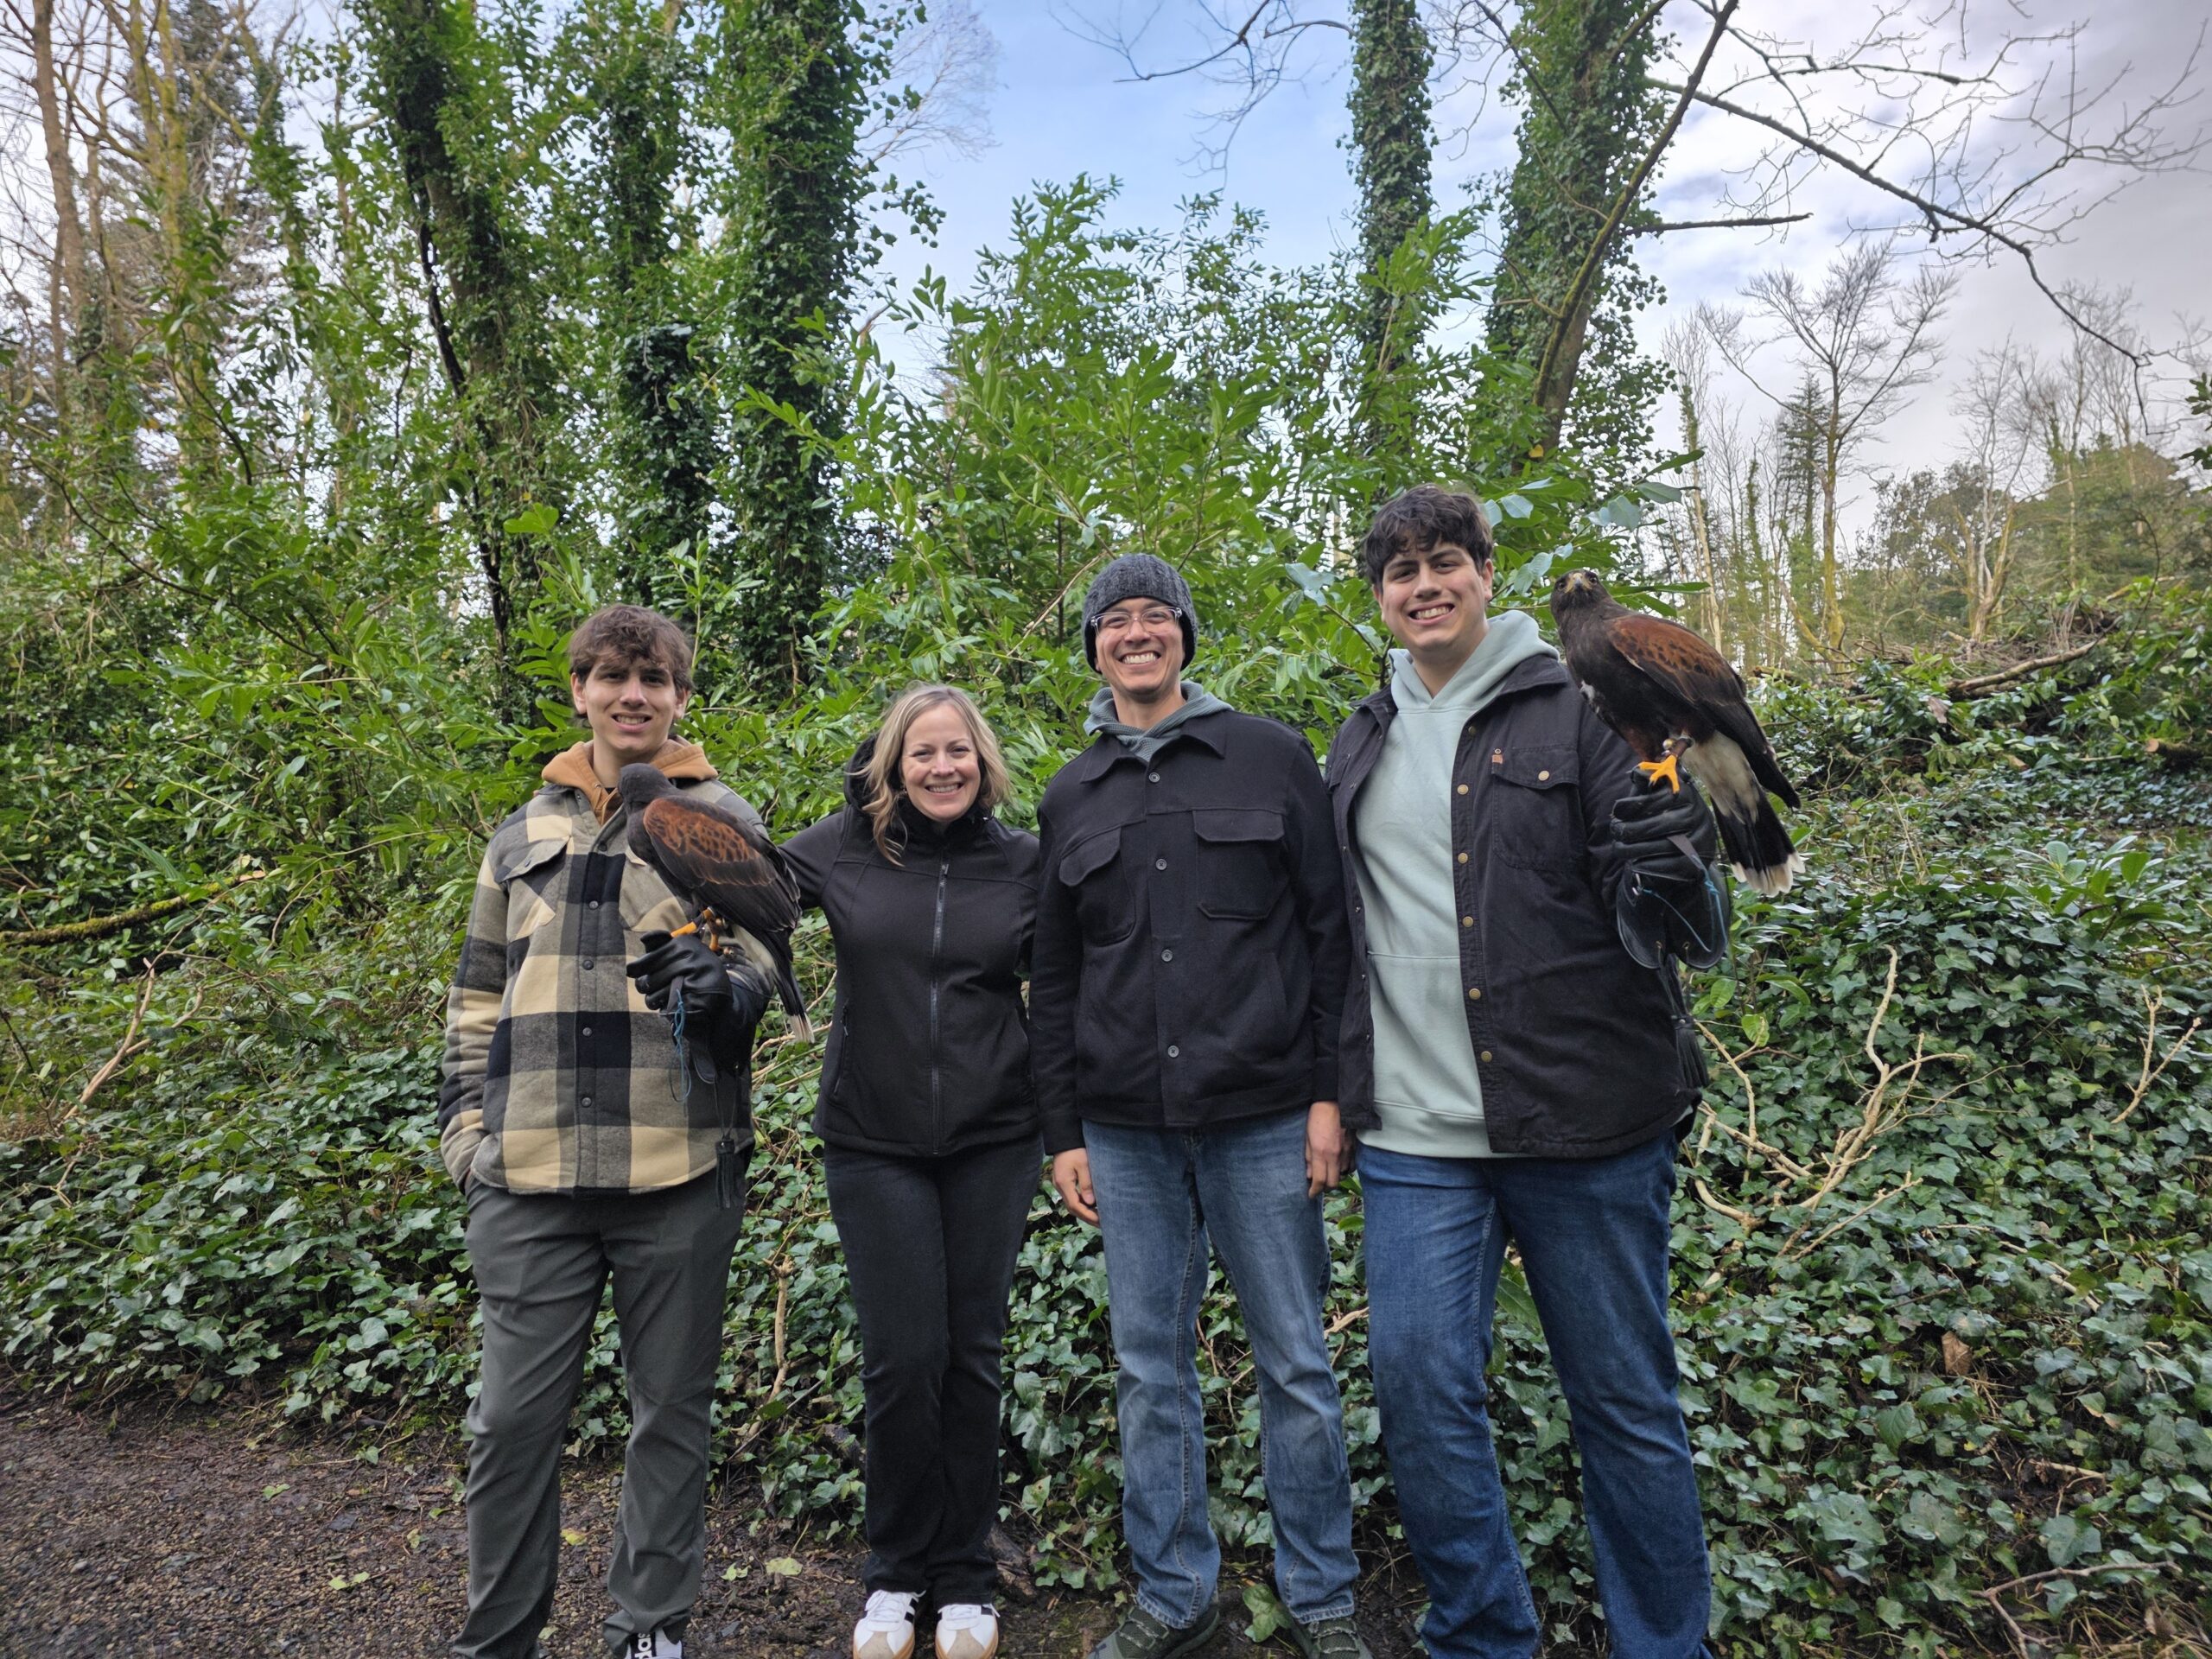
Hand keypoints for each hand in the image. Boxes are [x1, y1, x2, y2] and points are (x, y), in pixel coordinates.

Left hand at [625, 930, 770, 1031]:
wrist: (721, 996)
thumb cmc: (695, 971)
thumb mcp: (683, 952)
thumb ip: (661, 945)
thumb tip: (644, 939)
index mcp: (686, 944)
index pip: (649, 958)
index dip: (638, 967)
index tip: (631, 972)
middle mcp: (693, 959)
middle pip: (649, 979)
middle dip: (644, 985)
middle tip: (646, 988)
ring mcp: (696, 982)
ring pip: (654, 998)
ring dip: (652, 1001)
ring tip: (658, 999)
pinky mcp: (697, 1003)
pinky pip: (666, 1011)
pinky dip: (666, 1012)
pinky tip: (672, 1007)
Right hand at [1052, 1149, 1097, 1224]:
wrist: (1065, 1137)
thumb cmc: (1076, 1148)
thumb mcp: (1084, 1164)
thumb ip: (1086, 1183)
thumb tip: (1090, 1202)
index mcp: (1064, 1182)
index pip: (1076, 1206)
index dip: (1088, 1215)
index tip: (1101, 1221)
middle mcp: (1060, 1186)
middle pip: (1072, 1208)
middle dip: (1087, 1217)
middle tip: (1103, 1223)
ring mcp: (1060, 1184)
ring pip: (1072, 1204)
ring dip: (1085, 1212)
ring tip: (1099, 1217)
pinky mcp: (1064, 1181)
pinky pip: (1072, 1197)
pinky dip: (1082, 1204)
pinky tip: (1092, 1205)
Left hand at [1305, 1100, 1350, 1195]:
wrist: (1334, 1102)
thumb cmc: (1317, 1118)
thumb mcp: (1307, 1138)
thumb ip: (1308, 1158)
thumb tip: (1309, 1174)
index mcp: (1321, 1152)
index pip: (1319, 1180)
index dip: (1314, 1190)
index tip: (1310, 1194)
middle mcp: (1335, 1155)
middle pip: (1333, 1182)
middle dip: (1325, 1187)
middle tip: (1319, 1185)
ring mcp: (1346, 1152)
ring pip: (1343, 1175)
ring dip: (1335, 1178)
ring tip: (1328, 1174)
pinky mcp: (1354, 1147)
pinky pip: (1351, 1166)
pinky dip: (1345, 1169)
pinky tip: (1338, 1166)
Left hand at [1611, 781, 1716, 880]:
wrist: (1694, 843)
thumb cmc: (1667, 813)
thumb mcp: (1658, 796)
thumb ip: (1647, 786)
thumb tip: (1636, 772)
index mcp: (1687, 795)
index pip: (1659, 799)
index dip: (1634, 805)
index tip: (1616, 810)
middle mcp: (1697, 815)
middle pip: (1659, 824)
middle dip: (1631, 829)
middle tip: (1615, 831)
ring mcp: (1699, 839)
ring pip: (1663, 846)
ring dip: (1635, 849)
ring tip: (1619, 848)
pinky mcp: (1697, 862)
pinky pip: (1670, 865)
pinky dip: (1649, 865)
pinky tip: (1635, 863)